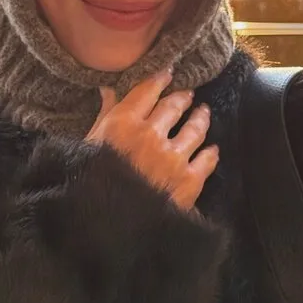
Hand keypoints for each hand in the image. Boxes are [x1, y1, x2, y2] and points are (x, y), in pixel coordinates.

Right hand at [85, 68, 217, 211]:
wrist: (105, 229)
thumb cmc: (90, 184)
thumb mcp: (90, 146)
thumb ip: (104, 116)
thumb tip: (108, 89)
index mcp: (123, 123)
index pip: (148, 90)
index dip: (160, 79)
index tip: (168, 73)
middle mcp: (151, 134)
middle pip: (173, 106)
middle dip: (182, 97)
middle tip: (188, 94)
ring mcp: (173, 157)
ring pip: (194, 128)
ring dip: (200, 118)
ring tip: (204, 112)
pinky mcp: (189, 181)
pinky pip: (206, 160)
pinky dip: (211, 153)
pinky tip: (213, 149)